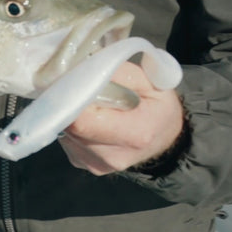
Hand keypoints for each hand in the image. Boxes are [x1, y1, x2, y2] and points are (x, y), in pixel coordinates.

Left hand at [58, 58, 184, 174]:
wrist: (165, 141)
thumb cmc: (159, 108)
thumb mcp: (152, 82)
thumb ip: (120, 72)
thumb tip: (85, 66)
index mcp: (134, 134)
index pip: (83, 119)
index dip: (74, 97)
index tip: (75, 78)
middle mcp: (112, 156)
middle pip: (71, 125)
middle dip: (70, 101)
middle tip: (79, 84)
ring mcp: (95, 164)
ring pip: (65, 131)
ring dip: (71, 112)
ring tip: (88, 102)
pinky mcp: (83, 164)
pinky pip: (67, 138)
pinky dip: (73, 124)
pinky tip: (89, 117)